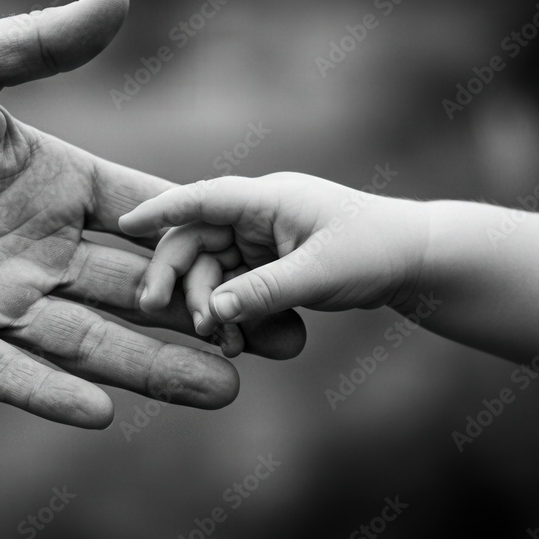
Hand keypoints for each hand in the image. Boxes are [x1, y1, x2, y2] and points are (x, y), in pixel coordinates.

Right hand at [119, 173, 428, 335]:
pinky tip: (231, 340)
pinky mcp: (267, 265)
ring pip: (210, 270)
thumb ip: (263, 292)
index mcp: (267, 198)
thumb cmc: (376, 250)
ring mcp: (260, 240)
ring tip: (217, 339)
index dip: (161, 210)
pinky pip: (232, 288)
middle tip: (155, 310)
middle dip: (177, 276)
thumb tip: (212, 312)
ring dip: (206, 303)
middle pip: (196, 239)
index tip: (124, 225)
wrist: (415, 263)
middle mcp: (256, 214)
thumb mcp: (319, 273)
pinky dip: (228, 312)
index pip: (203, 197)